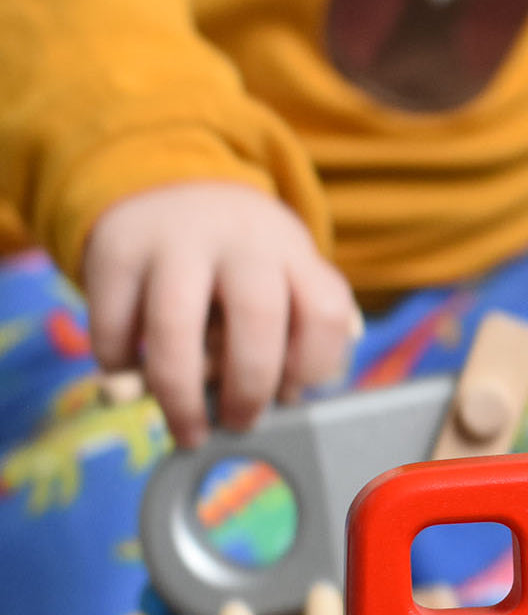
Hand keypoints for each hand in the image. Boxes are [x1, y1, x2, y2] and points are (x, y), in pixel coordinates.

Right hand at [82, 182, 358, 447]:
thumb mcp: (283, 274)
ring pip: (174, 329)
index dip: (313, 364)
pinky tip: (135, 374)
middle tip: (239, 422)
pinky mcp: (115, 252)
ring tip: (187, 428)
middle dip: (250, 387)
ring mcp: (174, 241)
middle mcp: (239, 238)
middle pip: (257, 317)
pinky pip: (115, 329)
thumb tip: (286, 402)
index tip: (292, 393)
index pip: (325, 310)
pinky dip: (122, 366)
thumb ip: (296, 329)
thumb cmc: (239, 260)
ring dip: (180, 394)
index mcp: (292, 249)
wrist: (169, 187)